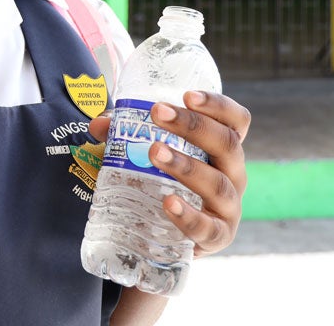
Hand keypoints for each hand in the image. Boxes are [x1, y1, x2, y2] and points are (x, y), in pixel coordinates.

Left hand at [89, 91, 250, 258]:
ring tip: (154, 152)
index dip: (218, 106)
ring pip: (218, 183)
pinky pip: (209, 229)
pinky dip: (189, 216)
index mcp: (222, 150)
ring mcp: (229, 208)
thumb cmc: (166, 185)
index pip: (236, 122)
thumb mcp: (152, 156)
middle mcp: (233, 175)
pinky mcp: (218, 238)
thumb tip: (98, 125)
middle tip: (158, 113)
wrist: (170, 238)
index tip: (188, 94)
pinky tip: (168, 203)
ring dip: (186, 165)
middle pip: (227, 144)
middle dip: (193, 126)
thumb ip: (126, 138)